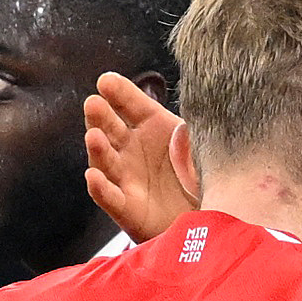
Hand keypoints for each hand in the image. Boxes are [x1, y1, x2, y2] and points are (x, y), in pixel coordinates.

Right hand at [85, 74, 196, 239]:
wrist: (207, 219)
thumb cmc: (203, 175)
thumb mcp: (205, 151)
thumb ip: (192, 142)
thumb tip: (181, 135)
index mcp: (153, 126)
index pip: (132, 104)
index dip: (119, 93)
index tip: (106, 81)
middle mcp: (134, 149)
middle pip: (111, 129)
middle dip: (100, 116)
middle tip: (93, 104)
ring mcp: (127, 178)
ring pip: (106, 161)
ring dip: (97, 149)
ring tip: (94, 136)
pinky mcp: (127, 208)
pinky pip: (110, 197)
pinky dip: (100, 188)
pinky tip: (94, 177)